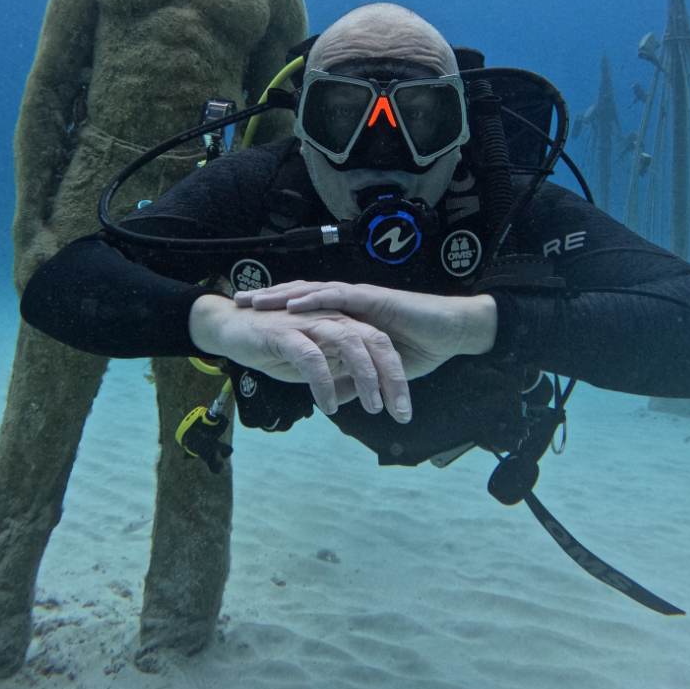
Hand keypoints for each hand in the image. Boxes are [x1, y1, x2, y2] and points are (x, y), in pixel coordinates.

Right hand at [189, 295, 412, 421]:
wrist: (232, 327)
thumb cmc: (275, 345)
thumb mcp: (313, 364)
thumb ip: (337, 374)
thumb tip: (358, 395)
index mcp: (343, 325)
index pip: (381, 346)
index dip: (396, 377)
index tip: (403, 410)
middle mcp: (332, 319)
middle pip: (374, 342)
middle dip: (391, 378)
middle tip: (399, 411)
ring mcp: (310, 323)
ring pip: (350, 343)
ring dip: (365, 376)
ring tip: (372, 407)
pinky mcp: (286, 332)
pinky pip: (312, 357)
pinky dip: (323, 382)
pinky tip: (327, 405)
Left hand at [235, 282, 496, 379]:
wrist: (451, 331)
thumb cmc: (418, 347)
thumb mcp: (375, 369)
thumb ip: (351, 379)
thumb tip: (328, 396)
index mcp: (346, 314)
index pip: (304, 308)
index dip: (276, 309)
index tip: (247, 314)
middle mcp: (348, 302)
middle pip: (300, 295)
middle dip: (269, 297)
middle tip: (238, 301)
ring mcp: (359, 298)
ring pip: (313, 292)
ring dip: (282, 296)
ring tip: (256, 300)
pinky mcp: (373, 300)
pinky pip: (339, 298)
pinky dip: (315, 300)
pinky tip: (294, 304)